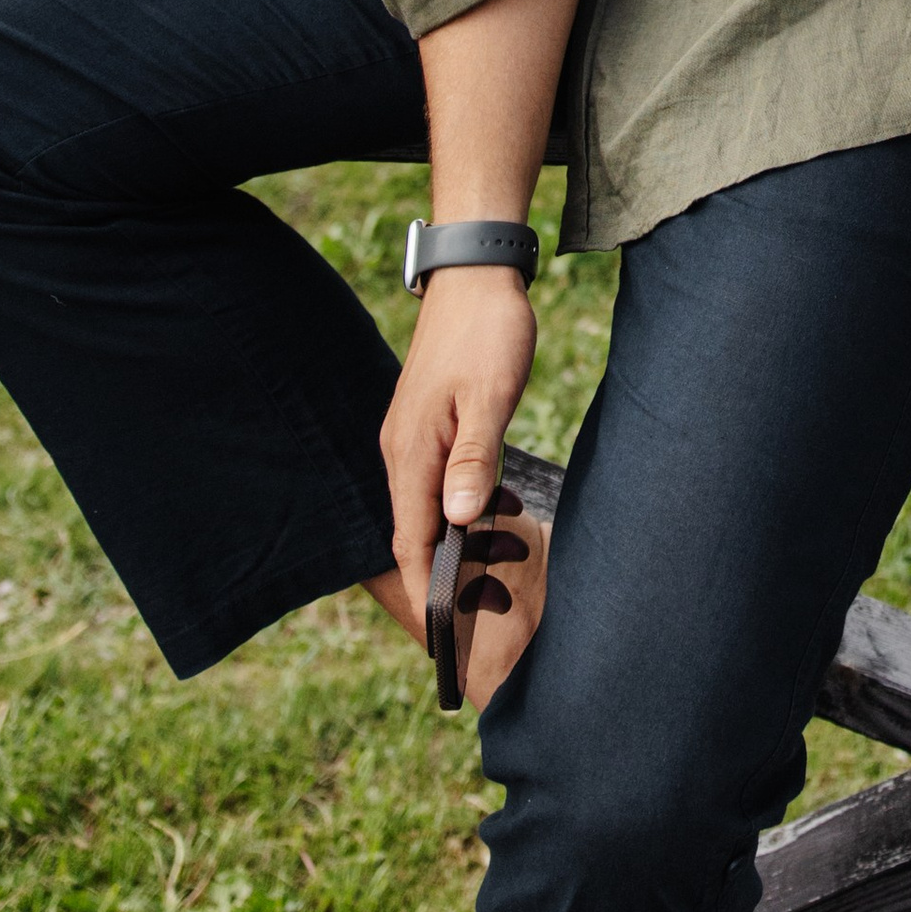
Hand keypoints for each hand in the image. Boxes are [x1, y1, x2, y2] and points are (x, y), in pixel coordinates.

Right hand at [380, 267, 538, 635]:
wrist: (477, 276)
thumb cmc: (487, 333)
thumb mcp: (491, 397)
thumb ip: (474, 459)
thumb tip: (459, 519)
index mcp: (410, 452)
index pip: (410, 540)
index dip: (427, 589)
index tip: (446, 635)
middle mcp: (402, 452)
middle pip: (416, 534)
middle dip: (450, 575)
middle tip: (495, 603)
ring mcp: (413, 440)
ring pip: (430, 511)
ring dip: (462, 543)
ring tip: (508, 560)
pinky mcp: (430, 428)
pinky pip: (439, 486)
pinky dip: (464, 510)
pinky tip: (499, 514)